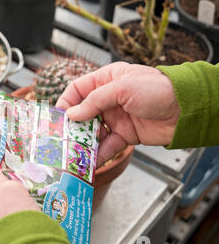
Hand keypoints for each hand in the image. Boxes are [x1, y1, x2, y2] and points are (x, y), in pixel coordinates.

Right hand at [56, 62, 179, 166]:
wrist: (186, 109)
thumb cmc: (157, 89)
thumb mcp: (122, 88)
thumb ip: (94, 101)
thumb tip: (71, 115)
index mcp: (106, 80)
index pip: (77, 90)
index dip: (65, 102)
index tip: (57, 118)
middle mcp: (108, 99)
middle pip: (82, 114)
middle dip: (72, 127)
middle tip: (61, 140)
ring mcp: (116, 118)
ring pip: (92, 132)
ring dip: (83, 143)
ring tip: (73, 154)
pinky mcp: (125, 135)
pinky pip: (107, 145)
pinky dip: (99, 154)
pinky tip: (91, 162)